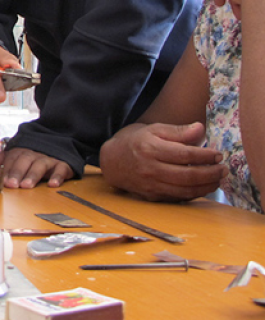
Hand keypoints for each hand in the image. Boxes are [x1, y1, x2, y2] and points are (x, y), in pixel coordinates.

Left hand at [0, 148, 73, 188]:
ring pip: (40, 165)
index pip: (10, 160)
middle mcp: (32, 155)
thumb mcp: (9, 158)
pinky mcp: (62, 165)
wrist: (55, 144)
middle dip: (17, 173)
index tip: (1, 181)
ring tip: (27, 186)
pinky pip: (60, 170)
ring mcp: (47, 160)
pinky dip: (57, 177)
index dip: (5, 170)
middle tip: (12, 185)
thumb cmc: (28, 157)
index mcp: (18, 153)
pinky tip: (53, 184)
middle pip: (24, 162)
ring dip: (33, 175)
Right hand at [99, 122, 227, 201]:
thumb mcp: (153, 129)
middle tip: (223, 170)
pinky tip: (203, 188)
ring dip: (205, 187)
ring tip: (217, 180)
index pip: (185, 155)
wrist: (111, 160)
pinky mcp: (150, 196)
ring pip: (184, 190)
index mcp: (150, 149)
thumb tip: (200, 129)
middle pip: (187, 176)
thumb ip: (177, 131)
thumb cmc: (135, 141)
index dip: (205, 156)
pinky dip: (193, 194)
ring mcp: (149, 185)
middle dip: (210, 174)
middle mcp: (150, 169)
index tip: (218, 154)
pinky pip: (176, 198)